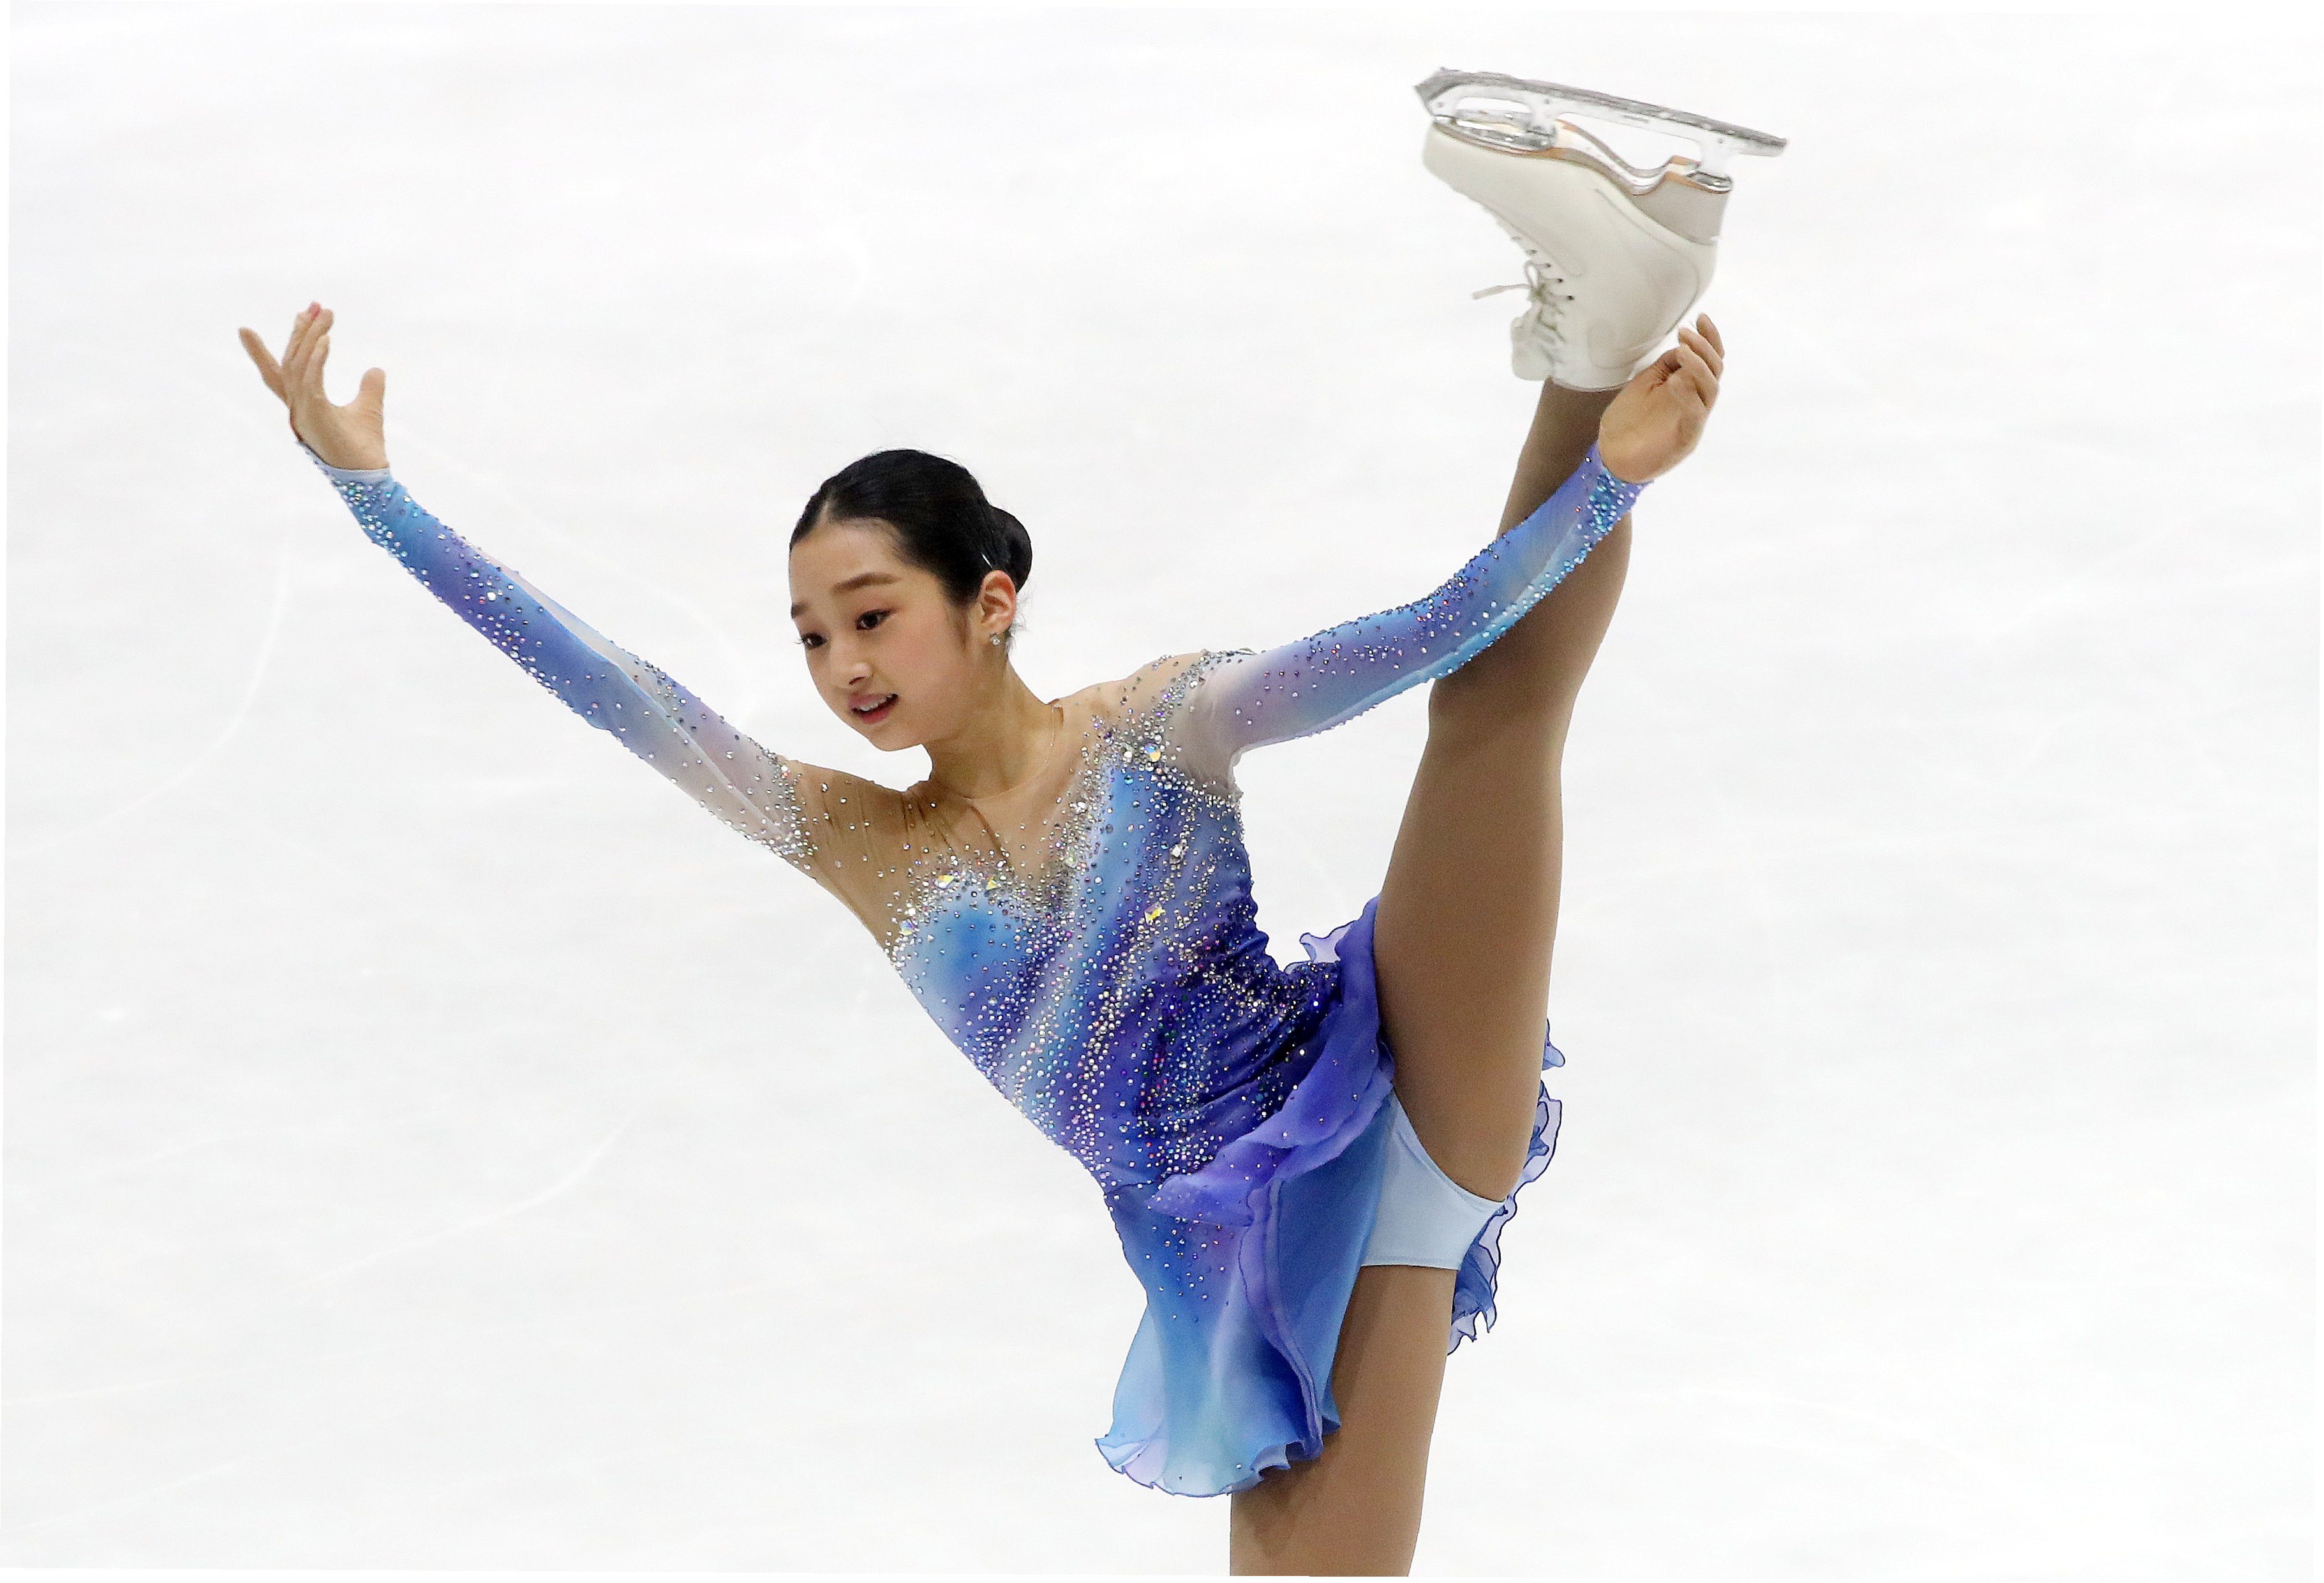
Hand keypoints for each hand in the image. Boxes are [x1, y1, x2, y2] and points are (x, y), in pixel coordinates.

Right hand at [238, 303, 388, 470]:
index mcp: (302, 406)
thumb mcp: (368, 410)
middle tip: (313, 306)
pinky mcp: (316, 416)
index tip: (245, 328)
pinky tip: (327, 340)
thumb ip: (370, 389)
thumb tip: (375, 369)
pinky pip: (311, 381)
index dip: (260, 352)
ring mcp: (303, 412)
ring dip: (311, 338)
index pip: (277, 373)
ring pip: (298, 366)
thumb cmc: (365, 448)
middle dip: (299, 332)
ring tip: (325, 314)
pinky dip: (317, 359)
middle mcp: (297, 408)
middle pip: (289, 362)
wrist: (370, 477)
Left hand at [1596, 315, 1722, 484]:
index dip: (1709, 339)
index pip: (1709, 360)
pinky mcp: (1685, 439)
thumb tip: (1683, 346)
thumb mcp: (1645, 384)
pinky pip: (1696, 414)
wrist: (1611, 456)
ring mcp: (1693, 421)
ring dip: (1698, 366)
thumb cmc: (1627, 421)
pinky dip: (1689, 396)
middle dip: (1704, 348)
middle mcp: (1696, 402)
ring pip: (1710, 389)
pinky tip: (1677, 382)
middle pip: (1715, 371)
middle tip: (1686, 334)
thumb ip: (1666, 366)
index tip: (1700, 318)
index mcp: (1688, 388)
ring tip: (1683, 351)